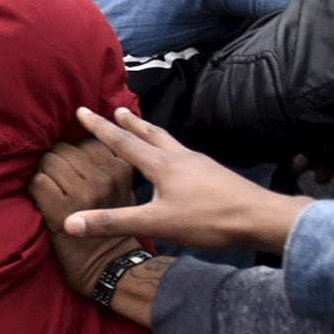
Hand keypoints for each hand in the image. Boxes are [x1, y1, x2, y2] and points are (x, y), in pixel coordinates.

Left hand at [28, 138, 138, 299]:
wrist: (110, 265)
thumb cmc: (112, 224)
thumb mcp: (121, 188)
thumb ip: (105, 163)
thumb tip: (78, 137)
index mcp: (119, 169)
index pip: (85, 141)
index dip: (74, 154)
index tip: (73, 169)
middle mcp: (104, 178)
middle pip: (63, 149)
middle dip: (55, 162)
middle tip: (58, 183)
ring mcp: (83, 194)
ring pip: (48, 162)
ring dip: (43, 174)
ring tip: (52, 191)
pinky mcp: (61, 210)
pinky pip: (37, 181)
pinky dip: (34, 189)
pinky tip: (43, 202)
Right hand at [61, 108, 314, 253]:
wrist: (263, 219)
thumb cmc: (209, 219)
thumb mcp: (157, 224)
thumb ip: (114, 222)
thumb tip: (70, 222)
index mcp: (162, 165)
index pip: (123, 142)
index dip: (100, 127)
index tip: (83, 109)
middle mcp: (180, 158)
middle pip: (150, 134)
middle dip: (130, 123)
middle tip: (117, 109)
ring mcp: (201, 165)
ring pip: (170, 142)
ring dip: (152, 133)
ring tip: (144, 128)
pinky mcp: (215, 175)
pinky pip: (185, 155)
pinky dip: (171, 150)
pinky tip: (177, 162)